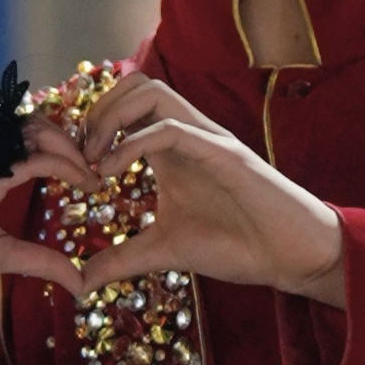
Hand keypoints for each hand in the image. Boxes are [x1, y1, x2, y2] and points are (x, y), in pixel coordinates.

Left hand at [0, 75, 345, 304]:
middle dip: (96, 112)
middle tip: (79, 159)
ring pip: (152, 90)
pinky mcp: (225, 154)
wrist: (291, 256)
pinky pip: (171, 129)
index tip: (72, 166)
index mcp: (173, 147)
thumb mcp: (165, 251)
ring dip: (112, 118)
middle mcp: (188, 132)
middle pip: (134, 83)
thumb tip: (79, 282)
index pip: (127, 105)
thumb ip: (122, 259)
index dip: (90, 124)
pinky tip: (113, 174)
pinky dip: (134, 144)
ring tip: (95, 162)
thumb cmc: (238, 245)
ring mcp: (207, 138)